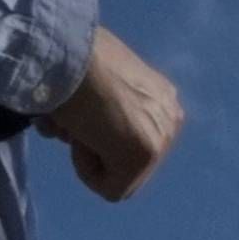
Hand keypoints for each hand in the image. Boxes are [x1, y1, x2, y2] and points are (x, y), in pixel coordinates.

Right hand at [40, 26, 185, 201]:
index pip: (130, 138)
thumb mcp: (100, 83)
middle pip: (125, 157)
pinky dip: (86, 170)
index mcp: (163, 97)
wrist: (67, 49)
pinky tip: (82, 136)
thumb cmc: (73, 61)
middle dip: (93, 146)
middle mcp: (170, 116)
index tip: (84, 111)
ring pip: (119, 174)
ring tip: (75, 122)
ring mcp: (162, 136)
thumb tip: (87, 131)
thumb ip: (107, 110)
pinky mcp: (145, 153)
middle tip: (74, 119)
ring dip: (87, 153)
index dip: (98, 134)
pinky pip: (114, 189)